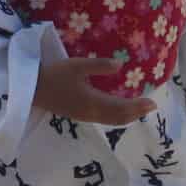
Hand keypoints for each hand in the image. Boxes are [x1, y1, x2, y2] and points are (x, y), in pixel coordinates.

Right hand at [33, 57, 156, 125]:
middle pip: (119, 118)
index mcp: (93, 102)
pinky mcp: (78, 114)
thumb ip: (98, 66)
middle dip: (135, 113)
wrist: (32, 89)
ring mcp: (84, 115)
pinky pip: (103, 119)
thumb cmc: (54, 75)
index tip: (152, 103)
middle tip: (149, 106)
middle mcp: (92, 113)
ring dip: (126, 116)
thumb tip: (120, 65)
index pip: (122, 108)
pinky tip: (114, 108)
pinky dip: (115, 116)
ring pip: (111, 120)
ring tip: (136, 109)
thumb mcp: (76, 66)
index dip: (138, 107)